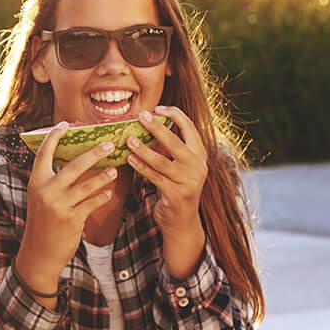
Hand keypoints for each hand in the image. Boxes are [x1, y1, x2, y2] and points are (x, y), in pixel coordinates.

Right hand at [17, 124, 120, 291]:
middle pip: (73, 165)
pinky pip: (92, 203)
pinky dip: (101, 197)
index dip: (54, 136)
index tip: (65, 124)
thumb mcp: (41, 199)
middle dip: (93, 153)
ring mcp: (59, 205)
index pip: (44, 153)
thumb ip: (52, 182)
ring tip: (114, 170)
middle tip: (108, 144)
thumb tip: (72, 162)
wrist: (39, 252)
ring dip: (103, 177)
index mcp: (36, 182)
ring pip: (87, 185)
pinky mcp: (72, 219)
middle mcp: (46, 191)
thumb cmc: (42, 223)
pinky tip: (107, 193)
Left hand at [126, 107, 208, 238]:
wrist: (182, 221)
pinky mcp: (176, 195)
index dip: (175, 115)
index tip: (158, 107)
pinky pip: (154, 177)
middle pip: (176, 143)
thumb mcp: (178, 166)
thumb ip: (170, 149)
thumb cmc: (175, 188)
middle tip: (141, 115)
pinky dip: (141, 167)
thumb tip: (149, 124)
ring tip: (128, 140)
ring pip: (162, 161)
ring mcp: (188, 182)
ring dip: (143, 149)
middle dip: (157, 127)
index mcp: (200, 155)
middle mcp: (198, 167)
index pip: (191, 129)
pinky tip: (129, 159)